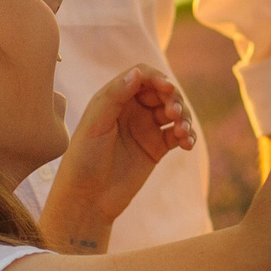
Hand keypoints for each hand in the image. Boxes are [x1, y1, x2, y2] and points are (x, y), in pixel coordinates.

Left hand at [47, 66, 194, 236]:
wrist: (87, 199)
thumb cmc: (83, 159)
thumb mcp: (95, 123)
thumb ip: (115, 95)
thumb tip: (138, 72)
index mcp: (114, 98)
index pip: (142, 76)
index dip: (157, 78)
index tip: (167, 88)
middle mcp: (131, 110)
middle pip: (162, 92)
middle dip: (173, 99)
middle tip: (174, 113)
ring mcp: (145, 128)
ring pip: (173, 112)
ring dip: (183, 117)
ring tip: (181, 131)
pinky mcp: (156, 148)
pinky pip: (177, 135)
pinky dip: (186, 136)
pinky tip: (187, 143)